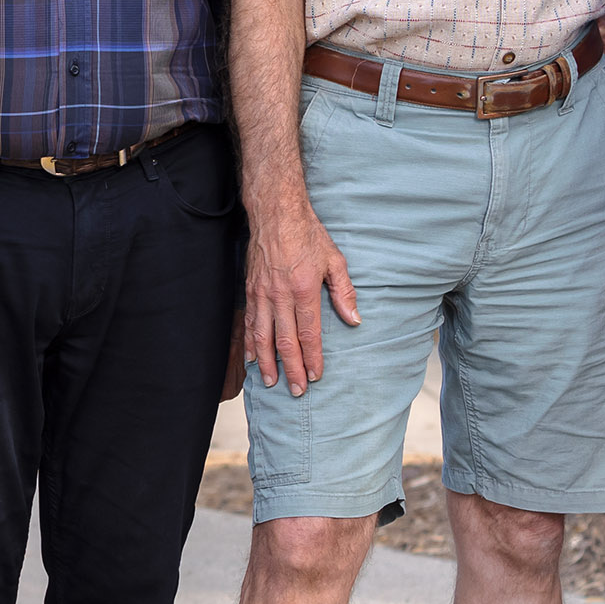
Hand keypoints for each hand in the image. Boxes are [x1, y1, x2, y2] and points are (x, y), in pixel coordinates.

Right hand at [246, 203, 358, 396]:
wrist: (276, 213)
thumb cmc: (307, 234)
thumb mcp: (335, 260)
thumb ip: (344, 293)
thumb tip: (355, 320)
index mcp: (304, 289)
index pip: (309, 333)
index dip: (312, 358)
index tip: (316, 376)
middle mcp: (280, 295)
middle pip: (285, 341)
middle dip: (291, 369)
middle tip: (296, 391)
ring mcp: (262, 294)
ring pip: (263, 336)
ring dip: (268, 362)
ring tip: (272, 382)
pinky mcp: (251, 290)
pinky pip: (249, 323)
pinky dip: (250, 343)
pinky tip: (252, 358)